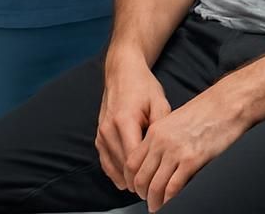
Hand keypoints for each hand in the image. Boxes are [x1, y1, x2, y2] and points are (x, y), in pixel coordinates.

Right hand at [96, 52, 171, 191]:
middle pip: (123, 166)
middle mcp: (109, 130)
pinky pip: (106, 163)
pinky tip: (128, 180)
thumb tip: (166, 149)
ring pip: (114, 168)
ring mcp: (101, 135)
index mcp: (124, 120)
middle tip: (154, 189)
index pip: (134, 158)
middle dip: (138, 179)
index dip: (146, 173)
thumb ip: (161, 125)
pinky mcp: (98, 138)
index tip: (159, 181)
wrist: (122, 73)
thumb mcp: (159, 101)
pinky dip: (116, 173)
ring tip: (144, 186)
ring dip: (127, 178)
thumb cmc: (143, 86)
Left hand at [124, 81, 250, 210]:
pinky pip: (173, 188)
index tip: (138, 187)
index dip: (132, 180)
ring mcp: (176, 151)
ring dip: (154, 201)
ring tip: (158, 206)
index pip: (131, 163)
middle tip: (148, 200)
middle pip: (140, 178)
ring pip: (154, 187)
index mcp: (156, 130)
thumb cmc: (208, 109)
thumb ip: (163, 138)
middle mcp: (162, 141)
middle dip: (142, 194)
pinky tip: (171, 202)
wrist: (229, 102)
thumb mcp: (177, 119)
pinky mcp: (192, 160)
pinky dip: (169, 200)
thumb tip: (157, 160)